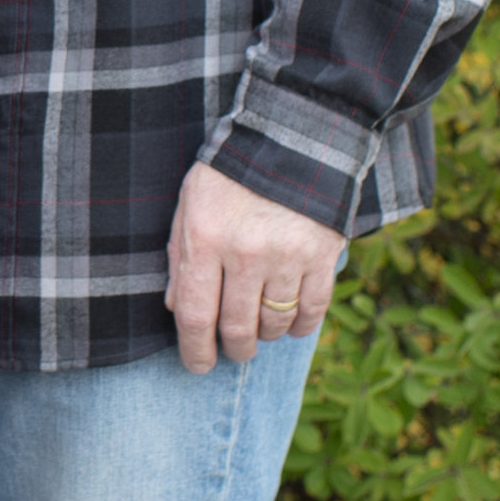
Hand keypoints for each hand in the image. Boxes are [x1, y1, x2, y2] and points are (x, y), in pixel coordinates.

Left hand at [164, 161, 339, 374]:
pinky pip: (313, 310)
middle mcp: (245, 253)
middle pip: (237, 328)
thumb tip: (177, 309)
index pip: (195, 316)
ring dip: (266, 336)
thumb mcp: (189, 205)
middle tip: (233, 351)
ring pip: (274, 324)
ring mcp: (287, 255)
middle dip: (233, 349)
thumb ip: (180, 256)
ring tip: (260, 329)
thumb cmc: (230, 172)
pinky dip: (302, 326)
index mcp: (204, 240)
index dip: (194, 351)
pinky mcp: (322, 254)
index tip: (197, 365)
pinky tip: (292, 324)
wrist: (289, 136)